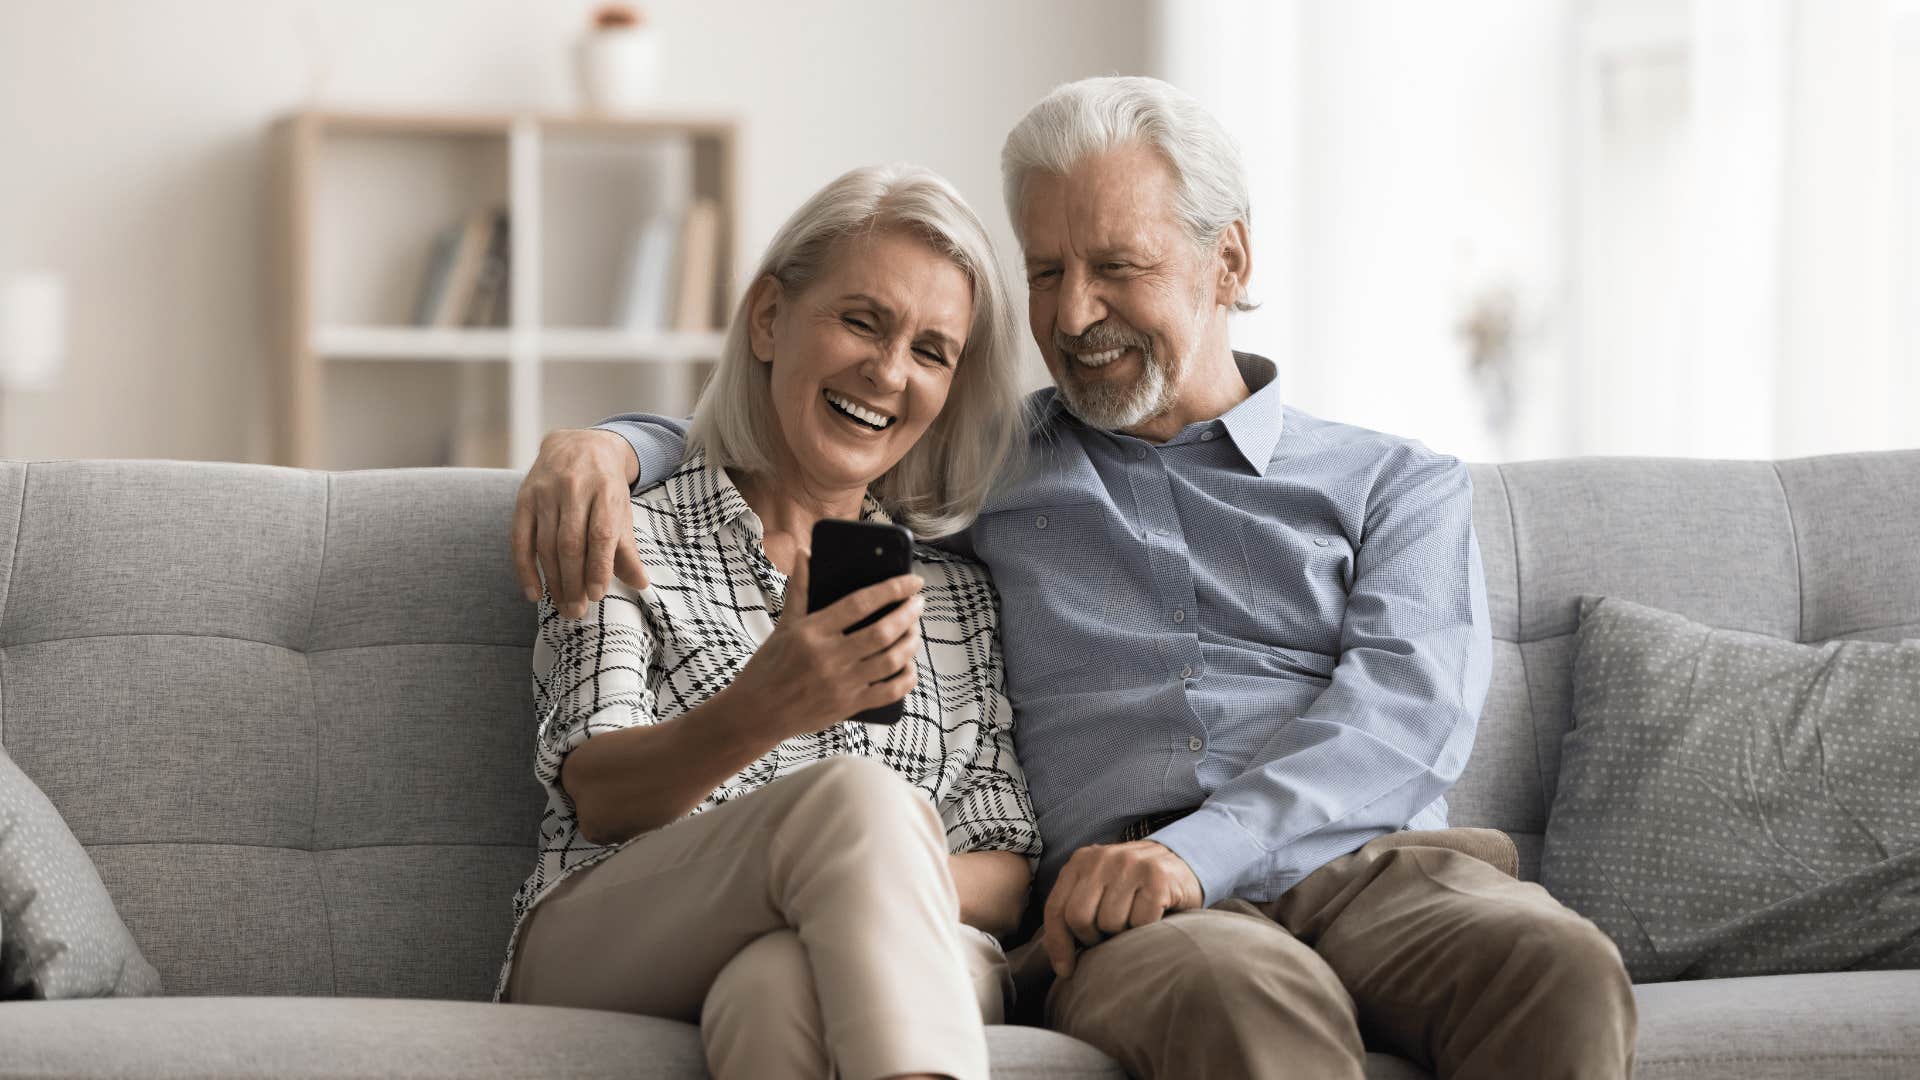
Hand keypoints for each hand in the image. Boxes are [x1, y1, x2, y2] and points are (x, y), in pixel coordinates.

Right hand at [513, 429, 647, 616]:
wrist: (577, 444)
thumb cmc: (604, 485)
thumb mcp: (621, 509)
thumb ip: (627, 548)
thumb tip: (641, 584)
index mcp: (604, 489)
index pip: (600, 533)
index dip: (598, 566)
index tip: (597, 595)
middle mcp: (573, 488)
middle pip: (570, 542)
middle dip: (574, 581)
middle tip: (577, 611)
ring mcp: (545, 493)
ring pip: (546, 544)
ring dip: (553, 580)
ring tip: (563, 606)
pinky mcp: (524, 498)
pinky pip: (520, 539)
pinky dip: (525, 569)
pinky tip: (533, 593)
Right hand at [726, 555, 925, 740]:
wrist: (756, 712)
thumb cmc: (769, 665)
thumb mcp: (784, 625)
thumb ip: (799, 589)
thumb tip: (805, 553)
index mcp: (812, 632)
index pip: (860, 603)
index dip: (892, 589)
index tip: (913, 581)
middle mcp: (828, 657)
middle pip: (882, 632)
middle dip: (908, 614)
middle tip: (919, 603)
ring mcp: (840, 684)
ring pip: (891, 661)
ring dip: (911, 643)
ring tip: (915, 631)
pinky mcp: (848, 706)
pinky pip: (889, 692)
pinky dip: (906, 678)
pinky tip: (910, 666)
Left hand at [1042, 840, 1203, 977]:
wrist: (1184, 863)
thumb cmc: (1134, 888)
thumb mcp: (1100, 888)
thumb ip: (1076, 910)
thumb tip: (1057, 958)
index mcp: (1081, 861)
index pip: (1056, 909)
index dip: (1058, 944)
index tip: (1065, 970)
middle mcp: (1103, 858)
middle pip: (1078, 918)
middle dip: (1091, 938)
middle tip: (1109, 938)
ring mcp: (1130, 865)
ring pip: (1110, 923)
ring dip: (1122, 933)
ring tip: (1133, 920)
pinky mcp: (1157, 878)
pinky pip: (1140, 922)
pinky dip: (1145, 929)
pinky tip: (1153, 917)